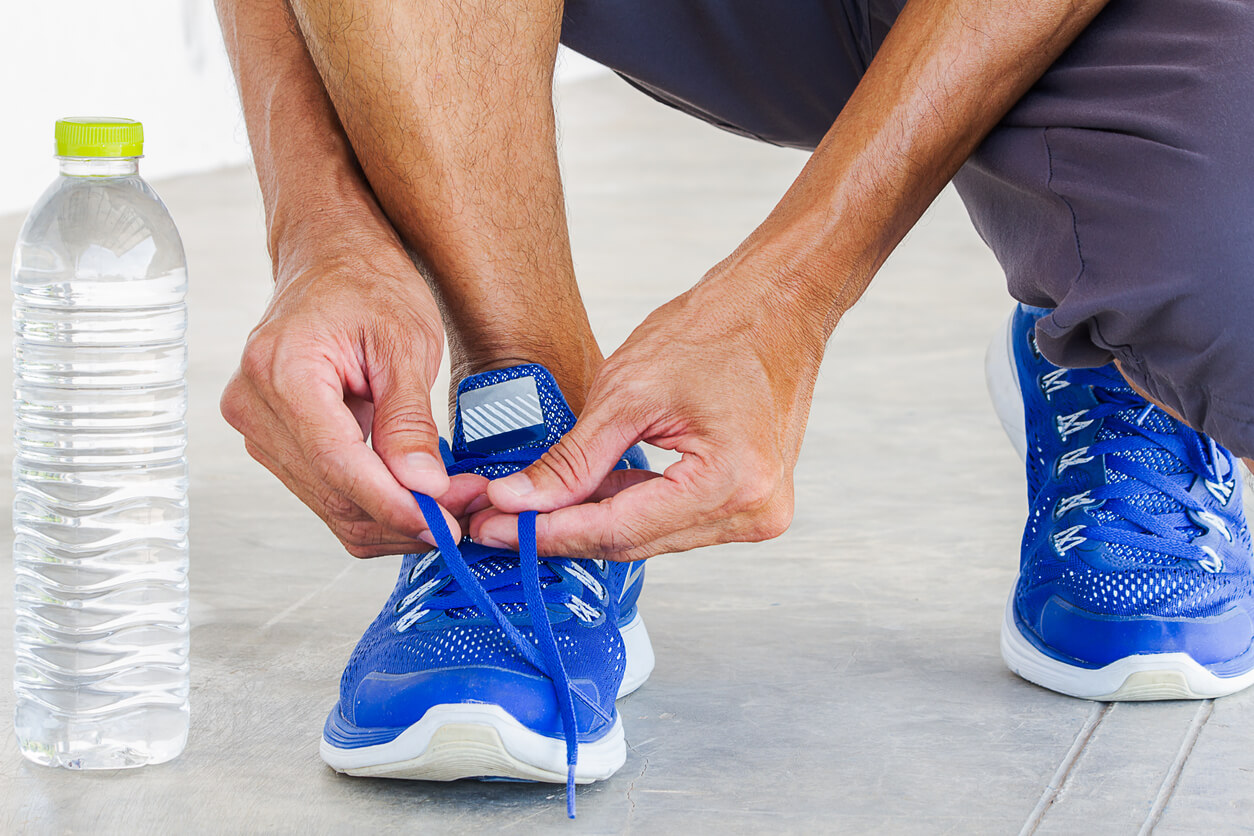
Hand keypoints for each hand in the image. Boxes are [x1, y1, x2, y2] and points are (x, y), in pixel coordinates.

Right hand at [220, 228, 486, 556]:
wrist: (331, 255)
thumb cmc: (367, 279)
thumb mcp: (407, 341)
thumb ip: (410, 420)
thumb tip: (423, 486)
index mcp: (281, 372)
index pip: (339, 466)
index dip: (396, 505)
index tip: (446, 524)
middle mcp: (254, 406)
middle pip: (333, 496)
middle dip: (405, 516)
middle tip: (468, 512)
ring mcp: (258, 427)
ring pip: (331, 506)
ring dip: (394, 516)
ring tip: (453, 502)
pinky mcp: (275, 440)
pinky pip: (327, 491)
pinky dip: (377, 501)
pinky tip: (419, 493)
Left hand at [470, 265, 828, 560]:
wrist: (777, 306)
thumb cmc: (714, 331)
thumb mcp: (627, 392)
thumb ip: (571, 461)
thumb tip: (514, 504)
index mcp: (730, 483)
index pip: (616, 530)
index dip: (545, 533)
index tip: (489, 529)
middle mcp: (753, 512)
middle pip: (632, 542)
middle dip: (558, 530)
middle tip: (492, 521)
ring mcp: (757, 512)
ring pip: (647, 536)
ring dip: (589, 521)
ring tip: (527, 506)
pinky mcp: (748, 503)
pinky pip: (670, 519)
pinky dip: (625, 507)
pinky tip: (583, 494)